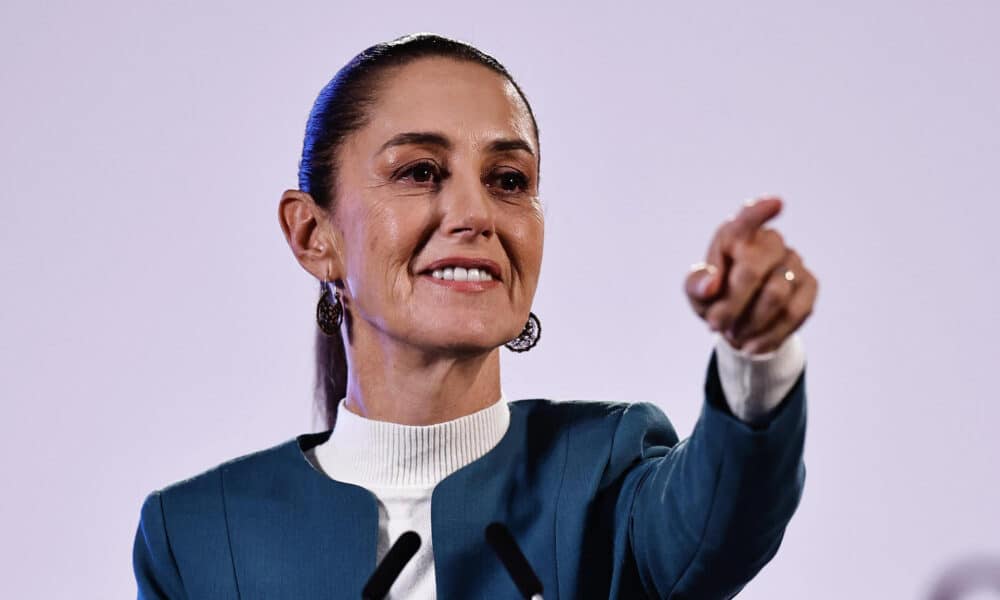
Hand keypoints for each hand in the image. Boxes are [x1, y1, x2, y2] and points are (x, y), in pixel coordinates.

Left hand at [684, 196, 817, 354]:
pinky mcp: (809, 285)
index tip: (776, 203)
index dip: (761, 211)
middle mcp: (770, 241)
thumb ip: (697, 285)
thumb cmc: (714, 298)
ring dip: (749, 323)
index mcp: (736, 234)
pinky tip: (752, 346)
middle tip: (714, 325)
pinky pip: (795, 313)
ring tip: (732, 336)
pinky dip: (770, 335)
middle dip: (731, 305)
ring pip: (776, 296)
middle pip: (754, 271)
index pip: (748, 218)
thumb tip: (711, 285)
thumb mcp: (696, 292)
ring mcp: (794, 261)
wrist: (739, 323)